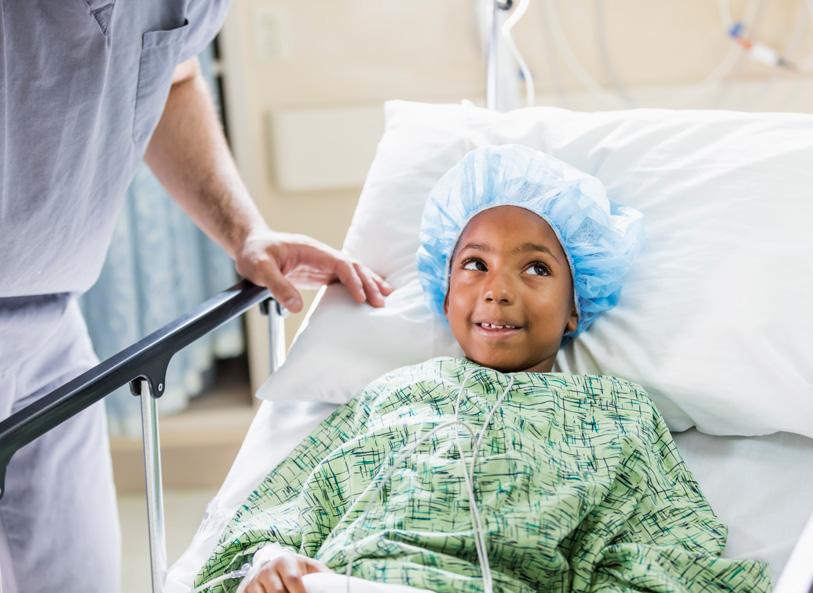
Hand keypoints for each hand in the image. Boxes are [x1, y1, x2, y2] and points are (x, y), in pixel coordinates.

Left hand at [235, 229, 392, 313]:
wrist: (250, 246)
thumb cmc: (254, 254)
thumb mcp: (260, 269)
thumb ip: (277, 286)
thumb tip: (296, 307)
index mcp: (311, 250)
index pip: (340, 263)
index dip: (352, 280)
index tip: (361, 298)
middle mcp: (321, 255)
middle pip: (352, 266)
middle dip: (368, 283)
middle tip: (381, 303)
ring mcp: (322, 263)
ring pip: (352, 271)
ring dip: (369, 283)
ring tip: (385, 297)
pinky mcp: (319, 273)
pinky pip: (344, 279)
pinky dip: (358, 286)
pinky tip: (368, 295)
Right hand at [242, 550, 330, 592]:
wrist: (270, 566)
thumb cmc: (295, 569)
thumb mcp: (309, 567)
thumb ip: (322, 575)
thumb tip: (343, 584)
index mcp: (285, 561)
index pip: (294, 579)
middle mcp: (267, 570)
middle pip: (277, 592)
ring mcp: (254, 582)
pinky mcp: (246, 591)